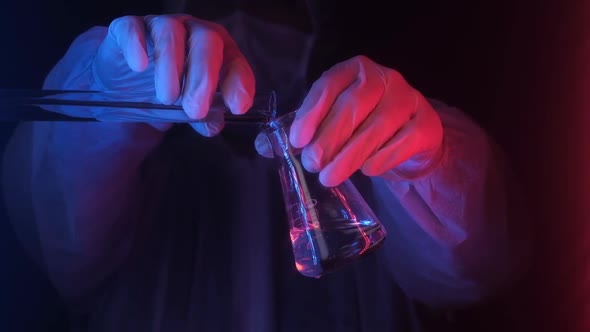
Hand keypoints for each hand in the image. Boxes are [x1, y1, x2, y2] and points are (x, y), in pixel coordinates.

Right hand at [93, 14, 254, 134]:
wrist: (125, 88)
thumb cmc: (169, 94)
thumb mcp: (189, 110)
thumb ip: (205, 117)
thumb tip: (213, 125)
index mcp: (217, 51)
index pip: (234, 60)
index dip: (239, 81)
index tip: (237, 107)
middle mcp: (192, 32)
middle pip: (207, 40)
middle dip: (204, 77)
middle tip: (195, 110)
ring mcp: (160, 26)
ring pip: (170, 32)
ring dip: (171, 66)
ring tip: (167, 98)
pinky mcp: (127, 28)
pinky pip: (132, 28)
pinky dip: (136, 44)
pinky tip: (139, 66)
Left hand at [255, 55, 442, 186]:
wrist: (411, 136)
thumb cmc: (363, 126)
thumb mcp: (331, 122)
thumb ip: (300, 132)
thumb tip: (264, 146)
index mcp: (353, 70)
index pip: (328, 85)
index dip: (311, 112)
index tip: (296, 140)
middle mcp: (383, 78)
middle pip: (353, 105)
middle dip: (328, 137)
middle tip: (311, 163)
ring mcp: (408, 99)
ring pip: (377, 126)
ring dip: (350, 154)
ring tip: (329, 177)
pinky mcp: (427, 124)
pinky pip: (403, 142)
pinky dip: (382, 158)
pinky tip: (367, 171)